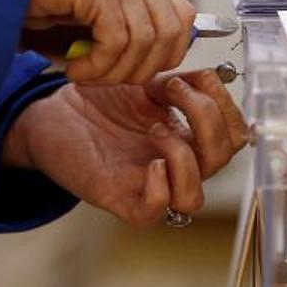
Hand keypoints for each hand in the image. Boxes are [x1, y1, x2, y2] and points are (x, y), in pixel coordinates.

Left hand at [2, 71, 248, 227]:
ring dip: (185, 158)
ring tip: (155, 129)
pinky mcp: (121, 199)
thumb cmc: (97, 102)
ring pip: (194, 198)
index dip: (226, 106)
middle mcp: (176, 165)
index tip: (197, 76)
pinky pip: (156, 210)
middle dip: (208, 120)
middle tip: (173, 92)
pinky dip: (160, 187)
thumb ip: (182, 81)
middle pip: (222, 161)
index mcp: (189, 138)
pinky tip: (149, 162)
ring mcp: (150, 185)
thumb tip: (209, 77)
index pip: (235, 135)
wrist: (52, 113)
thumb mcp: (146, 81)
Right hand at [28, 0, 196, 84]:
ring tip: (84, 74)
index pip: (181, 13)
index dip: (168, 52)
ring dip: (116, 71)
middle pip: (172, 29)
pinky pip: (117, 41)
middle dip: (144, 68)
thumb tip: (154, 57)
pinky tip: (73, 68)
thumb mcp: (85, 3)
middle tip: (107, 78)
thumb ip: (120, 18)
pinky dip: (98, 65)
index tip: (136, 71)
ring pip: (146, 40)